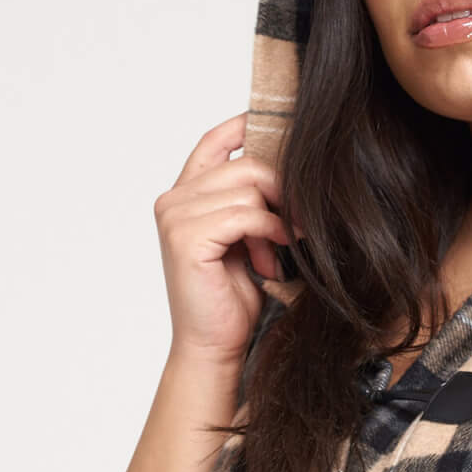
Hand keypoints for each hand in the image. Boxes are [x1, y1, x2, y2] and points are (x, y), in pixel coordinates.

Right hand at [153, 112, 292, 366]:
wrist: (213, 346)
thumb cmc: (231, 299)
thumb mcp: (246, 239)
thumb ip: (252, 204)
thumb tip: (291, 172)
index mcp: (184, 196)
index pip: (214, 141)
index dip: (247, 125)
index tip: (285, 127)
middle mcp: (173, 200)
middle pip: (246, 165)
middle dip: (283, 191)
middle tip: (298, 224)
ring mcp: (176, 217)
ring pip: (249, 188)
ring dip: (277, 220)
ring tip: (279, 252)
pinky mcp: (187, 238)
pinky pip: (246, 214)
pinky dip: (270, 231)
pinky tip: (275, 256)